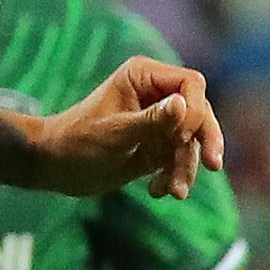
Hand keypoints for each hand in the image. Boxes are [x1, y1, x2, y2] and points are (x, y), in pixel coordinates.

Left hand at [35, 56, 224, 199]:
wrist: (55, 167)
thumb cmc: (77, 143)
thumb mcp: (116, 133)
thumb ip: (152, 121)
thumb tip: (184, 106)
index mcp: (143, 76)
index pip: (190, 84)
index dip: (196, 110)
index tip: (184, 137)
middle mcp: (156, 94)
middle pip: (199, 111)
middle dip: (204, 141)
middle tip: (214, 165)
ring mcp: (158, 120)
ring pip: (192, 141)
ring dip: (187, 167)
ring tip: (174, 192)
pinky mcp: (157, 145)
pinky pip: (180, 159)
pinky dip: (174, 176)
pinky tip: (157, 191)